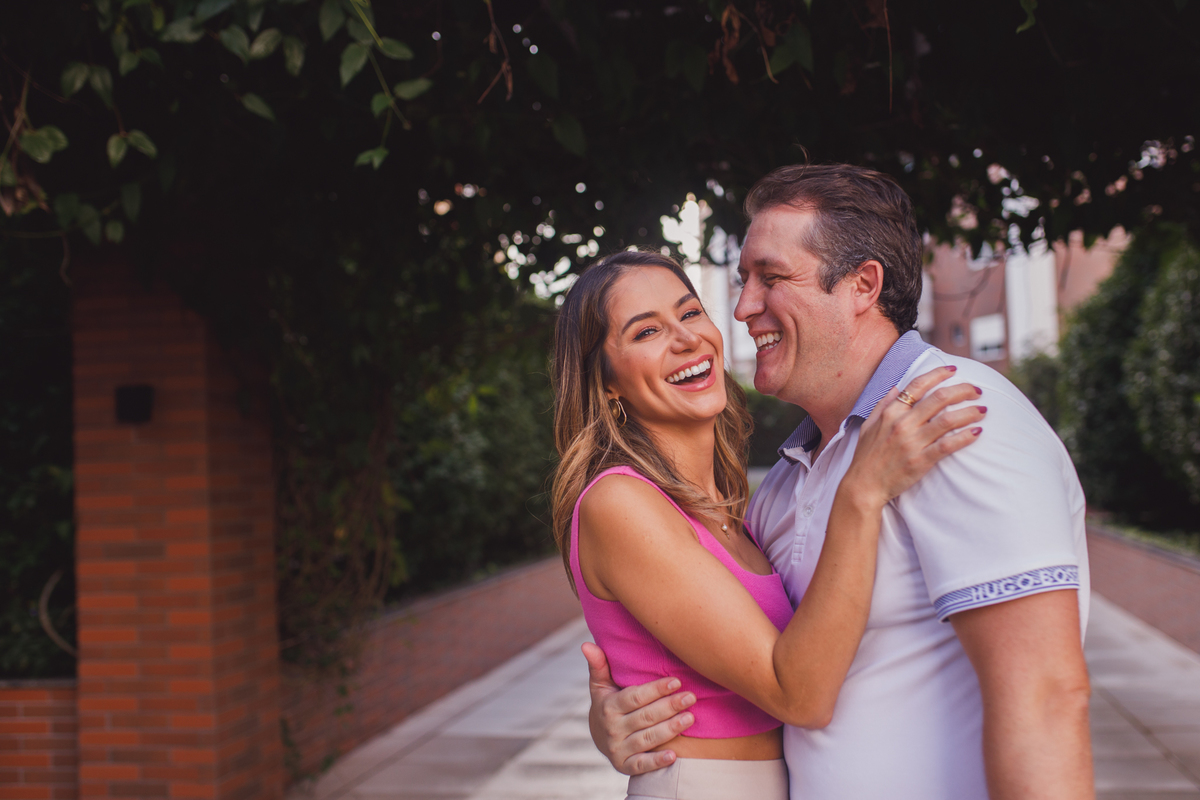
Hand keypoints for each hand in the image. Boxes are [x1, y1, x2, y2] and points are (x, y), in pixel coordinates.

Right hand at [582, 641, 695, 774]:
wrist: (599, 738)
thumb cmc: (607, 703)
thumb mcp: (600, 685)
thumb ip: (598, 665)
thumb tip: (586, 644)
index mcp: (608, 706)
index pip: (634, 697)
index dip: (655, 690)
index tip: (676, 682)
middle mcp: (612, 728)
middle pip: (645, 717)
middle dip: (669, 707)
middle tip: (691, 697)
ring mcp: (618, 748)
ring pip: (647, 738)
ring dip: (670, 729)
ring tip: (690, 718)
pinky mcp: (624, 766)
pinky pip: (641, 765)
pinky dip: (656, 762)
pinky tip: (673, 756)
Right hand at [846, 366, 984, 505]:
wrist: (863, 485)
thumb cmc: (866, 456)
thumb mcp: (869, 425)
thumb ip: (883, 404)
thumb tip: (897, 388)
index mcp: (891, 412)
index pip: (918, 385)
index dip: (938, 374)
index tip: (954, 370)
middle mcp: (902, 423)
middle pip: (940, 398)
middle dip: (963, 390)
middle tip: (977, 391)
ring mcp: (912, 442)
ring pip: (948, 420)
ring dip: (970, 412)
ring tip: (983, 410)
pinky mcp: (921, 460)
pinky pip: (948, 445)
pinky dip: (965, 437)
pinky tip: (977, 432)